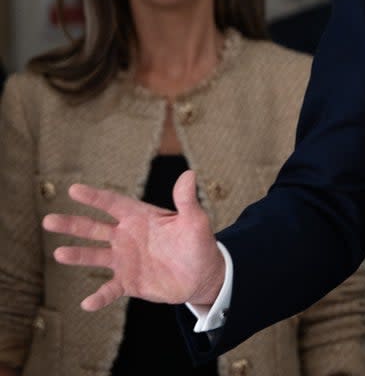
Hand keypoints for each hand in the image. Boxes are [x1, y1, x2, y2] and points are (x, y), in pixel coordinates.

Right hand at [42, 170, 225, 310]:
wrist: (202, 275)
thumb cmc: (198, 243)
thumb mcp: (195, 221)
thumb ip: (186, 200)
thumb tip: (189, 174)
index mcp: (140, 217)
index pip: (113, 204)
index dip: (94, 197)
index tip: (73, 189)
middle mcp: (127, 237)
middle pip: (94, 228)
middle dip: (72, 224)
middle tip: (49, 220)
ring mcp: (125, 260)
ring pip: (95, 256)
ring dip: (77, 255)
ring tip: (59, 253)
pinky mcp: (128, 282)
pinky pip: (109, 289)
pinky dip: (99, 296)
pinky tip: (87, 303)